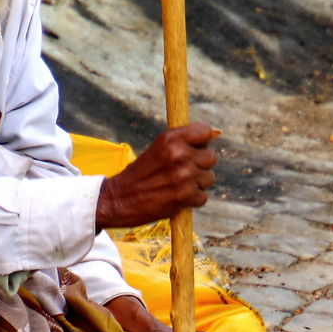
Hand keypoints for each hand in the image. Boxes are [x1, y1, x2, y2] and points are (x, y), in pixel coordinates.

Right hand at [95, 123, 217, 230]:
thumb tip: (214, 134)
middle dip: (200, 165)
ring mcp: (184, 175)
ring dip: (197, 184)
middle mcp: (179, 154)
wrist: (118, 199)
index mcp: (170, 139)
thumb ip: (182, 143)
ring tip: (177, 186)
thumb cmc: (139, 174)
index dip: (202, 141)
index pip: (205, 131)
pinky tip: (176, 198)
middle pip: (211, 157)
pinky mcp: (186, 196)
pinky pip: (203, 197)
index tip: (195, 149)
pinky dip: (192, 200)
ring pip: (209, 178)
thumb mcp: (158, 149)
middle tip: (182, 172)